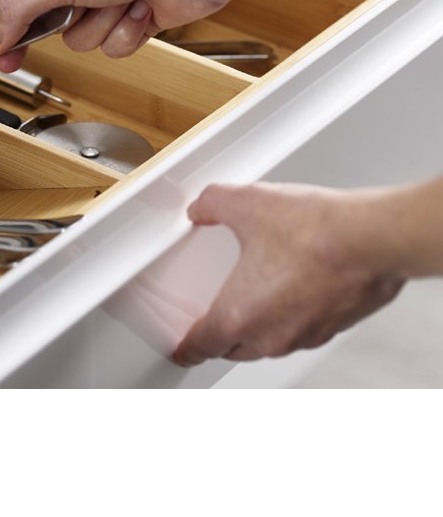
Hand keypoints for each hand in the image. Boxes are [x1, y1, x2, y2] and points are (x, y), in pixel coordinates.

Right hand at [0, 0, 232, 69]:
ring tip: (124, 0)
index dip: (10, 29)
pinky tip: (144, 9)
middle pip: (54, 25)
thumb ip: (19, 10)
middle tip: (77, 13)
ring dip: (104, 25)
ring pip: (85, 41)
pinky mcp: (137, 20)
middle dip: (73, 21)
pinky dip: (128, 32)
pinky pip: (115, 47)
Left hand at [173, 182, 404, 364]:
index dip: (188, 348)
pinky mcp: (335, 326)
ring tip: (252, 300)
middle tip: (210, 325)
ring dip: (258, 328)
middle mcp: (272, 335)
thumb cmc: (314, 231)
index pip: (204, 345)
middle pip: (235, 348)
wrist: (372, 238)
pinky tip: (292, 289)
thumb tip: (203, 207)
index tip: (184, 351)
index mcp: (240, 315)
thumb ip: (212, 204)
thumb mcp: (246, 204)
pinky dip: (290, 317)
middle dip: (221, 338)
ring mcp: (306, 335)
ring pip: (270, 342)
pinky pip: (302, 331)